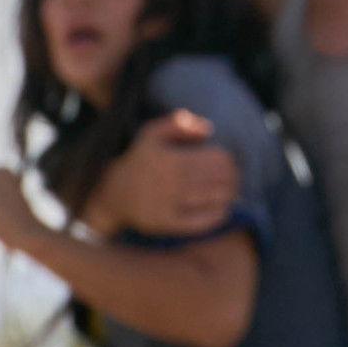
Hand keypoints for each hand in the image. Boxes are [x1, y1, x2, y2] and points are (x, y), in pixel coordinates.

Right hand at [85, 111, 237, 238]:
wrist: (114, 193)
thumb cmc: (142, 159)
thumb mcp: (153, 133)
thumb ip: (179, 123)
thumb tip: (207, 130)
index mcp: (170, 159)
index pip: (218, 159)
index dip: (229, 160)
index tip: (229, 162)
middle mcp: (169, 183)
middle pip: (221, 179)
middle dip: (232, 178)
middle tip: (233, 178)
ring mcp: (168, 205)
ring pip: (215, 199)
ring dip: (228, 194)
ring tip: (230, 191)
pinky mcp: (166, 223)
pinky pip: (202, 221)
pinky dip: (218, 214)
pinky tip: (222, 208)